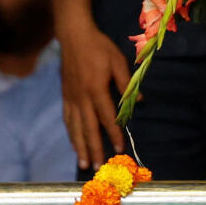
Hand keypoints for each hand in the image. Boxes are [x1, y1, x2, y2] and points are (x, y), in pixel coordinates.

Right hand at [58, 21, 136, 169]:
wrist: (74, 36)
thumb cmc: (99, 47)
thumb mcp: (117, 61)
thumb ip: (127, 84)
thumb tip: (140, 101)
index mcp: (96, 89)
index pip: (107, 117)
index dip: (114, 133)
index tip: (120, 148)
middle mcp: (81, 97)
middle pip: (88, 128)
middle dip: (94, 149)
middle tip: (98, 167)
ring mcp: (71, 98)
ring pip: (75, 128)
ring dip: (80, 147)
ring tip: (84, 163)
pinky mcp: (65, 96)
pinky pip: (67, 119)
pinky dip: (71, 134)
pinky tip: (74, 143)